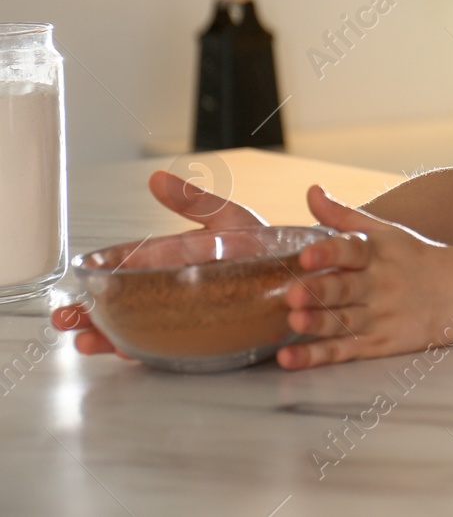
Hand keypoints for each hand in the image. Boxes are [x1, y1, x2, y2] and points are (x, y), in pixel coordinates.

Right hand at [51, 170, 268, 356]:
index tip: (75, 284)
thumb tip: (155, 177)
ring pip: (142, 328)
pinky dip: (150, 351)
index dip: (100, 276)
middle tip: (65, 323)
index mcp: (177, 259)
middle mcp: (179, 289)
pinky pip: (175, 347)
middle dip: (93, 314)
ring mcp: (192, 315)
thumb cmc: (269, 243)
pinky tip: (129, 353)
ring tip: (88, 343)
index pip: (129, 267)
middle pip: (127, 304)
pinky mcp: (211, 338)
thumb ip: (195, 202)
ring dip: (111, 337)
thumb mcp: (231, 218)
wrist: (308, 272)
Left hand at [277, 185, 452, 369]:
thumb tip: (311, 190)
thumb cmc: (413, 259)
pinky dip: (316, 357)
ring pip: (344, 322)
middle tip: (294, 292)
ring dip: (318, 323)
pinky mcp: (377, 345)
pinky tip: (289, 357)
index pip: (353, 249)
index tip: (307, 254)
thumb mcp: (385, 233)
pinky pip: (343, 351)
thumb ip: (344, 216)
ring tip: (294, 320)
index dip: (330, 252)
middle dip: (321, 290)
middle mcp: (379, 285)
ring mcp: (379, 318)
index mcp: (378, 254)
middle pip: (347, 289)